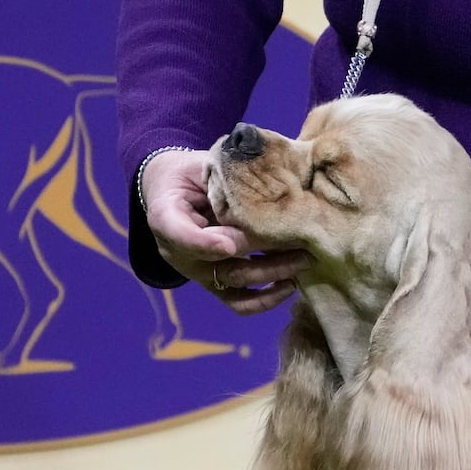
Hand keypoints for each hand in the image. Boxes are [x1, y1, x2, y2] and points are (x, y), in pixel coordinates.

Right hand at [140, 149, 311, 314]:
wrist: (174, 190)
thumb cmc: (191, 174)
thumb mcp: (199, 167)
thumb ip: (222, 182)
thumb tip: (266, 195)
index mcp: (166, 216)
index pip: (179, 233)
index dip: (204, 244)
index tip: (230, 246)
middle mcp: (178, 252)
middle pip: (222, 264)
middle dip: (266, 261)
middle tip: (301, 250)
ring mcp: (198, 271)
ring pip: (236, 283)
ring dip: (274, 276)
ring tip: (304, 262)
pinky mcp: (214, 284)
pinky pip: (238, 302)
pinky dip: (266, 299)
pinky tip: (291, 284)